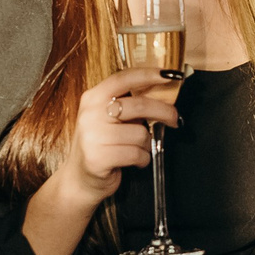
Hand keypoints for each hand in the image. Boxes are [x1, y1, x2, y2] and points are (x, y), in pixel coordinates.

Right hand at [20, 68, 179, 254]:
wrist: (78, 179)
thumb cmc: (100, 146)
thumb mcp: (107, 119)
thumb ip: (127, 105)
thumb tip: (161, 93)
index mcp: (93, 98)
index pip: (123, 78)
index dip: (149, 74)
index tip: (171, 75)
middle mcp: (90, 114)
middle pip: (139, 105)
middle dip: (164, 112)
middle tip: (175, 120)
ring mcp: (93, 136)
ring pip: (141, 133)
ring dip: (147, 144)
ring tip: (137, 150)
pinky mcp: (99, 158)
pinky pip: (136, 154)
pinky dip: (142, 159)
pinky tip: (134, 161)